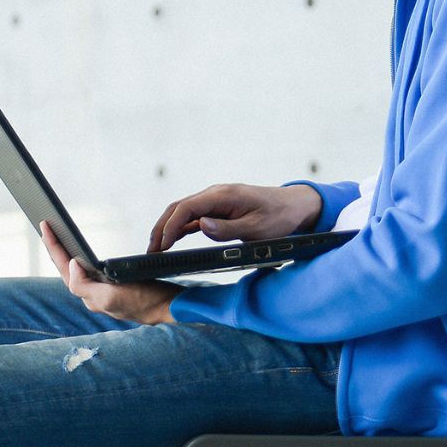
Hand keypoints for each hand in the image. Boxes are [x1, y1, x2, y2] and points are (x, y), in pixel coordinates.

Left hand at [40, 221, 181, 324]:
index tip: (45, 225)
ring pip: (77, 271)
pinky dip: (81, 261)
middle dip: (54, 248)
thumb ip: (85, 285)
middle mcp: (92, 294)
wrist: (168, 307)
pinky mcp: (114, 289)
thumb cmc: (144, 301)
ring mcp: (103, 292)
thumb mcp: (112, 295)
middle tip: (46, 226)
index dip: (53, 246)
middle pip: (66, 269)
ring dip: (65, 254)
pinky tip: (81, 256)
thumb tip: (71, 266)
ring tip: (57, 237)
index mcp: (88, 294)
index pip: (64, 267)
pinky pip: (90, 273)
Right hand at [147, 182, 321, 252]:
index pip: (187, 208)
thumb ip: (227, 229)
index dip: (170, 227)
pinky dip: (180, 228)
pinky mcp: (219, 208)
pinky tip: (171, 242)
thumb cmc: (279, 218)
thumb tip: (200, 225)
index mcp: (223, 196)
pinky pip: (194, 216)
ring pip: (183, 212)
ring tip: (155, 250)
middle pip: (179, 208)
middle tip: (150, 252)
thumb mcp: (256, 228)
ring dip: (167, 228)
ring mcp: (216, 200)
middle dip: (161, 228)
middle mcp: (216, 194)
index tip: (160, 246)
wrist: (296, 207)